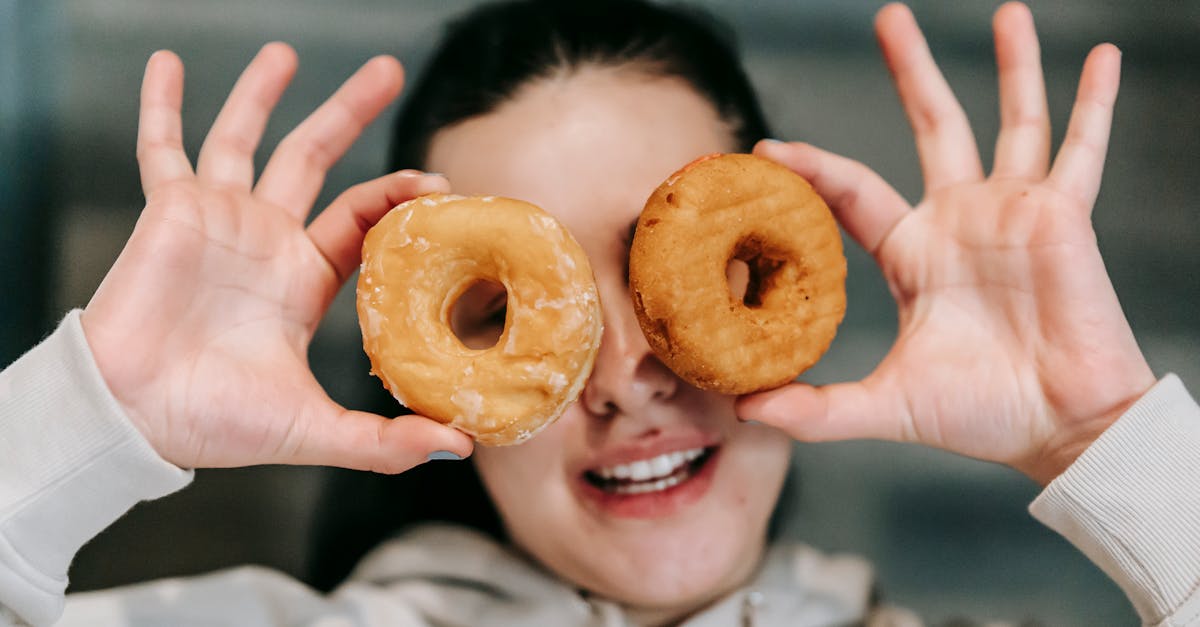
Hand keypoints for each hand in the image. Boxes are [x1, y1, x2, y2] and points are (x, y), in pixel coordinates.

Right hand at [80, 43, 473, 471]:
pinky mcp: (170, 210)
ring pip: (244, 138)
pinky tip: (167, 64)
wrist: (135, 417)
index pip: (360, 219)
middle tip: (386, 70)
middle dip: (349, 112)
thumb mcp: (313, 430)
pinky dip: (162, 105)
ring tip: (286, 51)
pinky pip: (162, 147)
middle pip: (314, 159)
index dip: (396, 195)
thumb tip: (458, 447)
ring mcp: (217, 219)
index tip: (436, 177)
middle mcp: (265, 240)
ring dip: (263, 94)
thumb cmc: (215, 423)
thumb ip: (383, 441)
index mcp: (303, 279)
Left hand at [737, 2, 1154, 485]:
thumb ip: (820, 409)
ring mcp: (1013, 212)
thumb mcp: (888, 405)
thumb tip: (748, 411)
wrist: (1058, 428)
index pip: (852, 191)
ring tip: (1008, 11)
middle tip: (890, 19)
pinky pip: (1082, 149)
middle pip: (933, 126)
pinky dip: (1094, 103)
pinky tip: (1100, 56)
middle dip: (912, 73)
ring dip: (1011, 67)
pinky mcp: (1063, 217)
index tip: (767, 149)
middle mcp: (960, 221)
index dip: (812, 169)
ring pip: (1013, 121)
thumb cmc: (981, 414)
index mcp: (913, 254)